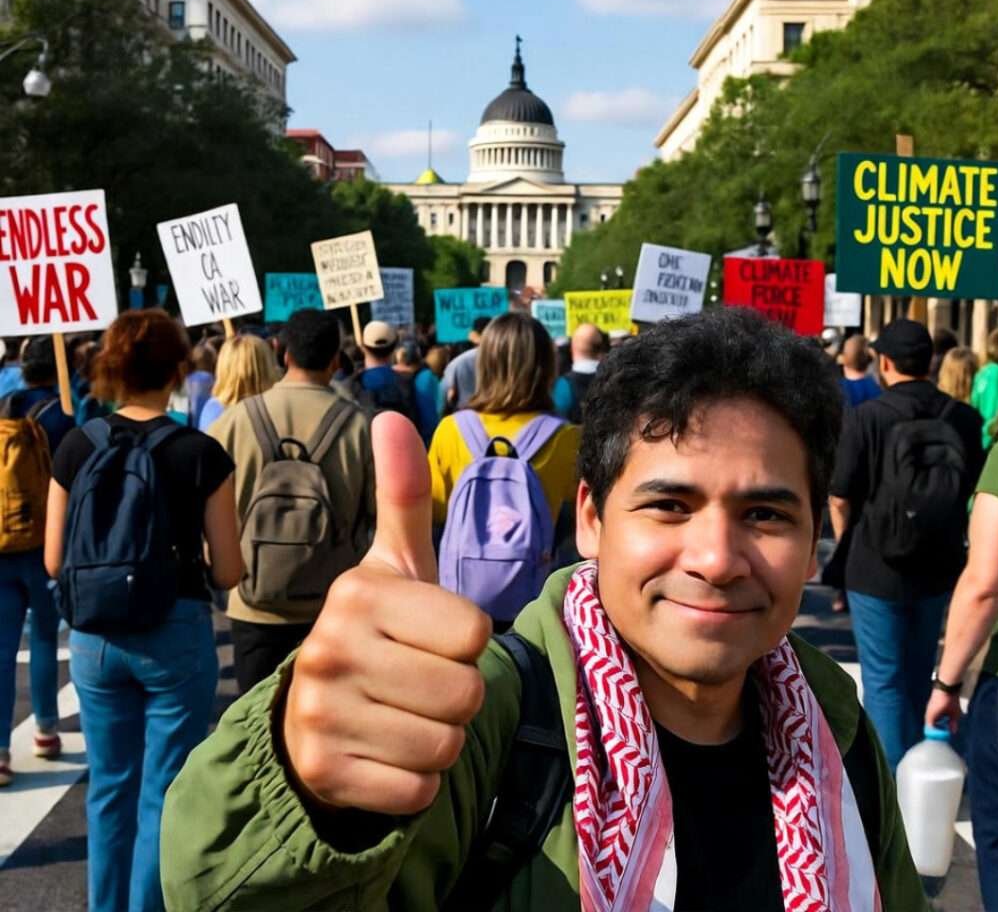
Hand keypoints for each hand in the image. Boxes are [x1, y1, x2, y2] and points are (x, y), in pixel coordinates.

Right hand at [283, 413, 491, 815]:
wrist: (313, 713)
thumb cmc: (378, 631)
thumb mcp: (395, 564)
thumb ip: (402, 495)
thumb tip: (390, 414)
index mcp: (358, 592)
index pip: (475, 632)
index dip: (466, 641)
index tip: (428, 637)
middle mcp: (328, 647)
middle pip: (467, 692)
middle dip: (458, 695)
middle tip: (418, 683)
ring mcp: (319, 714)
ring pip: (447, 746)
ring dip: (439, 739)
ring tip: (401, 716)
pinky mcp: (322, 772)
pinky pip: (419, 792)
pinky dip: (415, 782)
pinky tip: (382, 755)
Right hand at [925, 686, 962, 733]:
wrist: (946, 686)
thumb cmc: (949, 700)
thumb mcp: (954, 713)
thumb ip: (953, 723)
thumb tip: (952, 731)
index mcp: (931, 716)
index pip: (930, 729)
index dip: (935, 735)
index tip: (942, 739)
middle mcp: (929, 713)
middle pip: (930, 725)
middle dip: (937, 730)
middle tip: (945, 735)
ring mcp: (930, 708)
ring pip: (932, 720)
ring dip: (938, 724)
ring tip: (946, 727)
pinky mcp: (933, 705)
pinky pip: (934, 715)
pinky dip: (939, 719)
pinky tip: (946, 719)